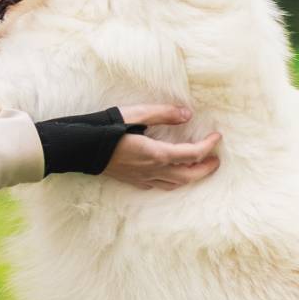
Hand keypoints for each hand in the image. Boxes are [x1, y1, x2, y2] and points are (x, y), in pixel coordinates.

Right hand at [106, 105, 221, 190]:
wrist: (81, 149)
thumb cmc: (107, 128)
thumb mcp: (136, 114)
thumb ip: (163, 114)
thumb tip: (186, 114)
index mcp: (157, 154)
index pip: (192, 154)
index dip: (208, 146)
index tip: (217, 137)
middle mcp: (153, 170)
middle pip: (187, 176)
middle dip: (205, 169)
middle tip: (216, 161)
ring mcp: (143, 178)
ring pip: (174, 184)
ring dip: (190, 177)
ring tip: (198, 168)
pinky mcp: (133, 181)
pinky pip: (159, 185)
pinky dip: (172, 181)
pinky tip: (171, 174)